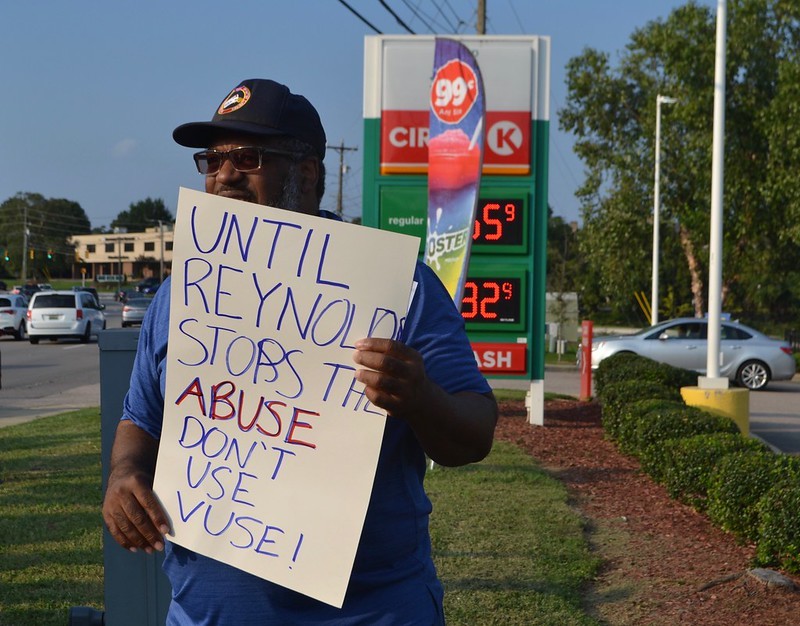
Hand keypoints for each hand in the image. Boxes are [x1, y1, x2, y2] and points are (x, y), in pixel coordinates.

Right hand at [103, 466, 170, 553]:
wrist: (121, 474)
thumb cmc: (144, 482)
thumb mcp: (151, 482)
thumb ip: (158, 499)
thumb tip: (167, 525)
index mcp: (136, 483)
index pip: (148, 503)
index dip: (157, 518)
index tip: (166, 531)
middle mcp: (121, 493)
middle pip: (137, 518)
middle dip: (149, 534)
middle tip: (160, 546)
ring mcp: (111, 504)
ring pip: (126, 527)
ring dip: (139, 541)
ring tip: (150, 550)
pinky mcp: (105, 513)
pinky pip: (115, 531)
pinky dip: (125, 542)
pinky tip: (136, 548)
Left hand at [354, 337, 496, 465]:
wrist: (424, 402)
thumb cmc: (409, 375)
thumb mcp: (408, 361)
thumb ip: (390, 353)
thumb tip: (362, 346)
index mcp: (414, 358)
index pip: (392, 346)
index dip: (373, 344)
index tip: (359, 344)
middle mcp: (412, 374)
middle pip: (385, 362)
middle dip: (367, 358)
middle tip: (356, 357)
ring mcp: (405, 391)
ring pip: (381, 381)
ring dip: (366, 376)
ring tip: (358, 373)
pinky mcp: (398, 406)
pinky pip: (379, 398)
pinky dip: (370, 392)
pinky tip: (367, 388)